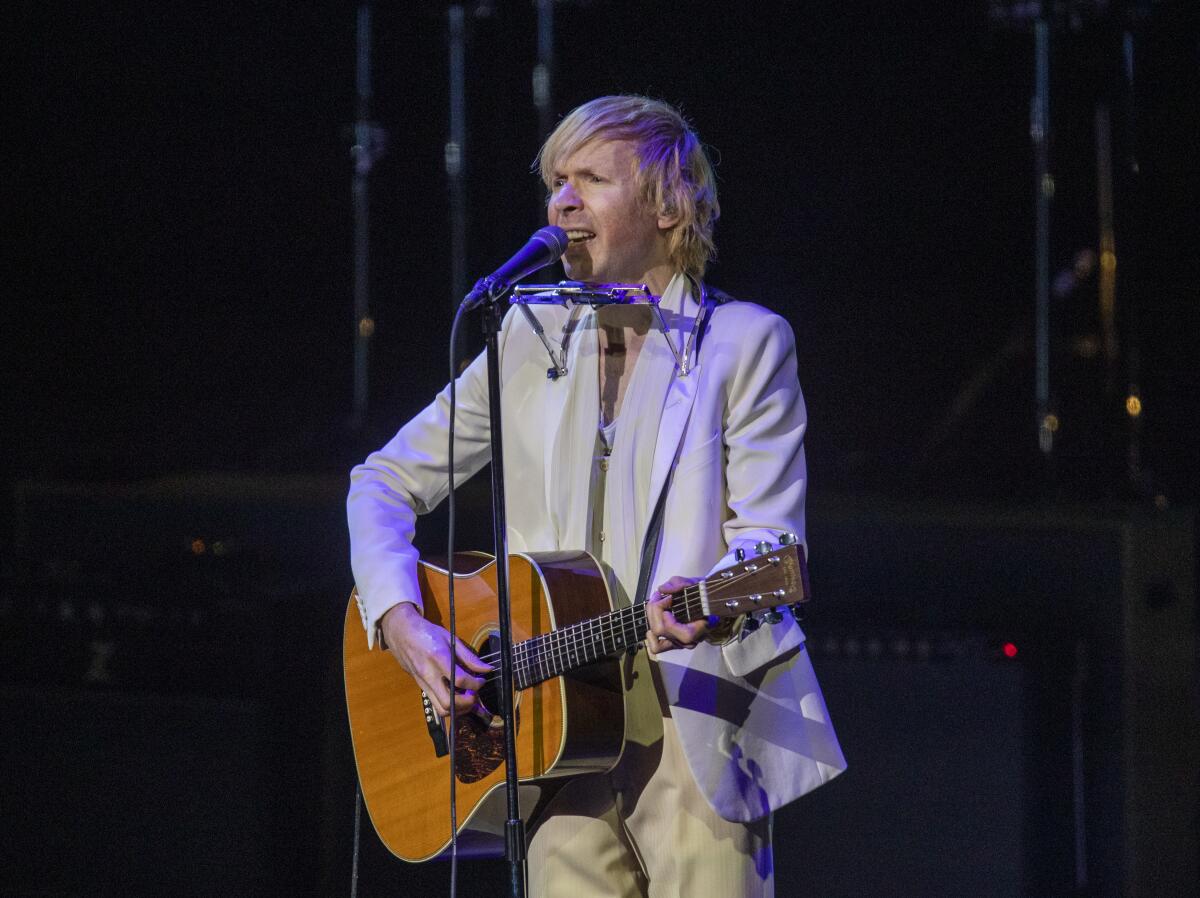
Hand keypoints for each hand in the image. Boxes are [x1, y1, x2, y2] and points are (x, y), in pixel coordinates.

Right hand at [380, 602, 491, 716]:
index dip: (476, 684)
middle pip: (449, 702)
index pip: (459, 680)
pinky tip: (458, 698)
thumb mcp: (450, 639)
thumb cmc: (427, 633)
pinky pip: (436, 704)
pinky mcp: (421, 687)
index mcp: (438, 658)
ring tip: (468, 698)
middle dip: (467, 703)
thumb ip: (469, 657)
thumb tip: (487, 669)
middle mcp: (429, 674)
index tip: (482, 680)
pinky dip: (451, 706)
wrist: (401, 634)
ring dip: (459, 709)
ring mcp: (423, 683)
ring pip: (441, 709)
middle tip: (475, 694)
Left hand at [644, 575, 707, 656]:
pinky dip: (651, 637)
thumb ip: (678, 583)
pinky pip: (657, 647)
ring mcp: (681, 644)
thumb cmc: (701, 595)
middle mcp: (691, 640)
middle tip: (659, 596)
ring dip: (651, 619)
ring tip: (655, 605)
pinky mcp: (673, 643)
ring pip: (657, 642)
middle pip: (662, 632)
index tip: (670, 599)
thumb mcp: (693, 583)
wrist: (706, 603)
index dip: (669, 617)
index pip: (684, 634)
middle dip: (655, 610)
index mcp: (702, 627)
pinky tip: (654, 621)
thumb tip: (662, 589)